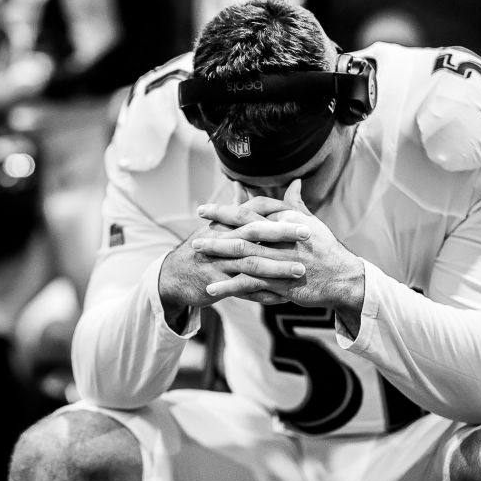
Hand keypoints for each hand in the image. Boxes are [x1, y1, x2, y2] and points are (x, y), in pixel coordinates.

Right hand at [157, 203, 310, 325]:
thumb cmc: (200, 248)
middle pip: (254, 234)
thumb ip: (232, 207)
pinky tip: (283, 297)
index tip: (301, 213)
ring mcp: (218, 264)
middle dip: (282, 233)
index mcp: (224, 224)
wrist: (172, 276)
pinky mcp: (216, 285)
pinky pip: (244, 290)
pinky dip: (263, 294)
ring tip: (301, 270)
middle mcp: (221, 241)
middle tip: (307, 233)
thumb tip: (241, 183)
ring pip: (251, 264)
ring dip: (277, 267)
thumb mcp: (214, 227)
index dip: (276, 210)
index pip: (252, 211)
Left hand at [194, 179, 364, 310]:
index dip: (225, 210)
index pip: (250, 211)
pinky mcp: (279, 283)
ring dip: (217, 256)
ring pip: (242, 256)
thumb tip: (294, 181)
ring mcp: (279, 262)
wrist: (343, 277)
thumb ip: (296, 203)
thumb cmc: (325, 248)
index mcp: (285, 221)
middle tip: (194, 232)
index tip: (204, 209)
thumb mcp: (312, 221)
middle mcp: (281, 239)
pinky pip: (249, 284)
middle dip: (215, 231)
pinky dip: (228, 286)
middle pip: (242, 232)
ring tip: (197, 255)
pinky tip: (210, 287)